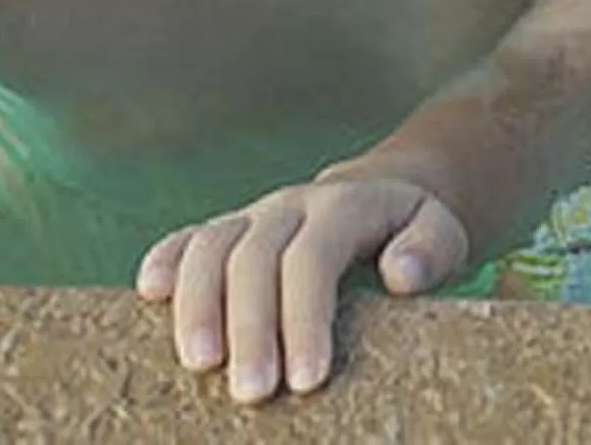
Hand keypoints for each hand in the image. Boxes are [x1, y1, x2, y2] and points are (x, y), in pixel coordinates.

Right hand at [134, 170, 468, 403]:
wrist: (380, 196)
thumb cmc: (411, 233)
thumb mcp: (441, 233)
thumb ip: (431, 249)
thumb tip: (399, 274)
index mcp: (342, 206)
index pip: (313, 260)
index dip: (305, 320)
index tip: (307, 381)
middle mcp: (289, 206)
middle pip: (253, 260)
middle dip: (250, 329)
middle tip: (252, 395)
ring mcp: (252, 215)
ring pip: (209, 247)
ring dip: (197, 306)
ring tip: (199, 366)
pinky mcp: (226, 229)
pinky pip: (187, 238)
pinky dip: (164, 260)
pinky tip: (148, 294)